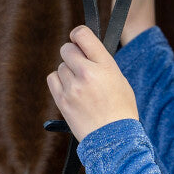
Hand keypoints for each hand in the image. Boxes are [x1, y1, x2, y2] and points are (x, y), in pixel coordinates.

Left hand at [46, 25, 139, 141]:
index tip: (77, 38)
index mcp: (105, 65)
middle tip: (80, 64)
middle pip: (67, 49)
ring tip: (81, 86)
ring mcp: (73, 87)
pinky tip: (70, 90)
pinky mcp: (62, 100)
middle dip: (72, 54)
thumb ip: (102, 63)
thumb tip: (86, 50)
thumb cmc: (120, 109)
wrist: (114, 139)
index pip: (83, 35)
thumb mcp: (119, 80)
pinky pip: (52, 79)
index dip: (78, 34)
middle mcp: (87, 73)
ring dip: (68, 72)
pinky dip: (59, 82)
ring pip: (61, 66)